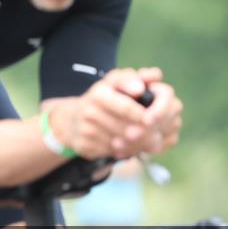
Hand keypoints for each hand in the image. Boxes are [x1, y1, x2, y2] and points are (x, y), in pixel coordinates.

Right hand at [49, 67, 178, 158]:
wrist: (71, 120)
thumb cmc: (102, 98)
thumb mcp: (115, 82)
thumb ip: (136, 77)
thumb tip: (155, 76)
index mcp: (99, 93)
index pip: (127, 107)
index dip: (143, 116)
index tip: (153, 121)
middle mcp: (89, 111)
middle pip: (126, 129)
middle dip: (144, 135)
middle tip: (156, 139)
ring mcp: (85, 130)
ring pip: (121, 143)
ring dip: (136, 146)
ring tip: (144, 143)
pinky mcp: (84, 146)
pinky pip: (111, 152)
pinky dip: (122, 152)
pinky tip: (127, 147)